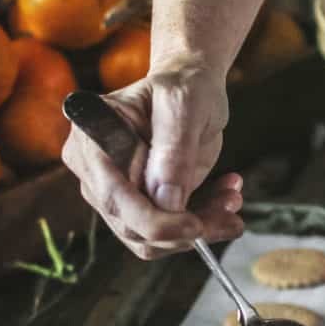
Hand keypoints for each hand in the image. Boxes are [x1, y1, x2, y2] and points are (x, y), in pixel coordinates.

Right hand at [62, 65, 242, 259]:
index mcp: (91, 139)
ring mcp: (116, 194)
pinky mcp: (140, 207)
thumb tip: (166, 201)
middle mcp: (94, 172)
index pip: (114, 198)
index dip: (154, 222)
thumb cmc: (183, 86)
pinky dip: (203, 224)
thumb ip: (174, 149)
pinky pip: (168, 235)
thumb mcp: (184, 106)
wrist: (191, 86)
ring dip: (200, 228)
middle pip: (133, 227)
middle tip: (231, 211)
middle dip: (186, 229)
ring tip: (232, 201)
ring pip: (153, 240)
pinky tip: (226, 199)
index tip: (196, 226)